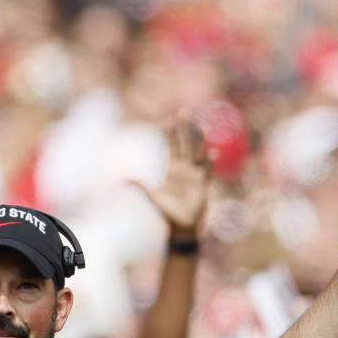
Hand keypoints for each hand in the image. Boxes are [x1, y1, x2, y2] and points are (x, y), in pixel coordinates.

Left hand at [131, 117, 213, 235]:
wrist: (181, 226)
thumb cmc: (167, 211)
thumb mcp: (152, 196)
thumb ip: (141, 187)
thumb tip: (125, 180)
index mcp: (172, 169)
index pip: (171, 146)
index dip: (170, 133)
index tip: (167, 118)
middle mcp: (185, 168)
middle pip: (184, 143)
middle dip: (184, 128)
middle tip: (183, 111)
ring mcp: (194, 174)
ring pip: (197, 152)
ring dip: (198, 140)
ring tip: (201, 126)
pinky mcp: (202, 183)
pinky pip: (206, 170)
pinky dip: (209, 162)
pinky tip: (212, 153)